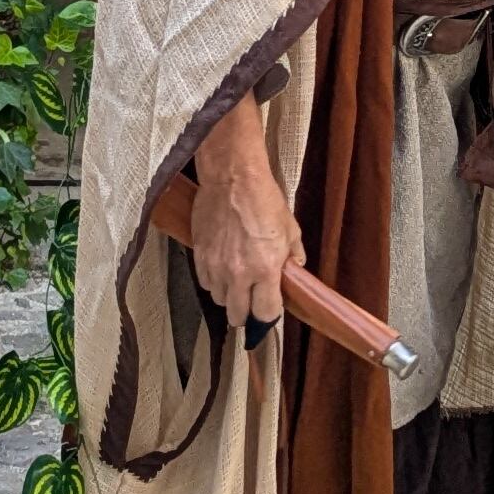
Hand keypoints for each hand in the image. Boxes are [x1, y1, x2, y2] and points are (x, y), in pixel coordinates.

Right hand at [186, 98, 298, 335]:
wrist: (232, 178)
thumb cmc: (264, 200)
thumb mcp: (290, 229)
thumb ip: (293, 257)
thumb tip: (294, 272)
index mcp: (265, 269)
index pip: (265, 313)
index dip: (269, 315)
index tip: (270, 310)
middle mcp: (239, 274)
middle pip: (238, 315)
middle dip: (247, 314)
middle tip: (251, 304)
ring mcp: (216, 266)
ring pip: (220, 300)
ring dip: (229, 297)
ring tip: (236, 283)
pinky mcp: (200, 255)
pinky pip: (205, 282)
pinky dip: (214, 282)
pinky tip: (222, 270)